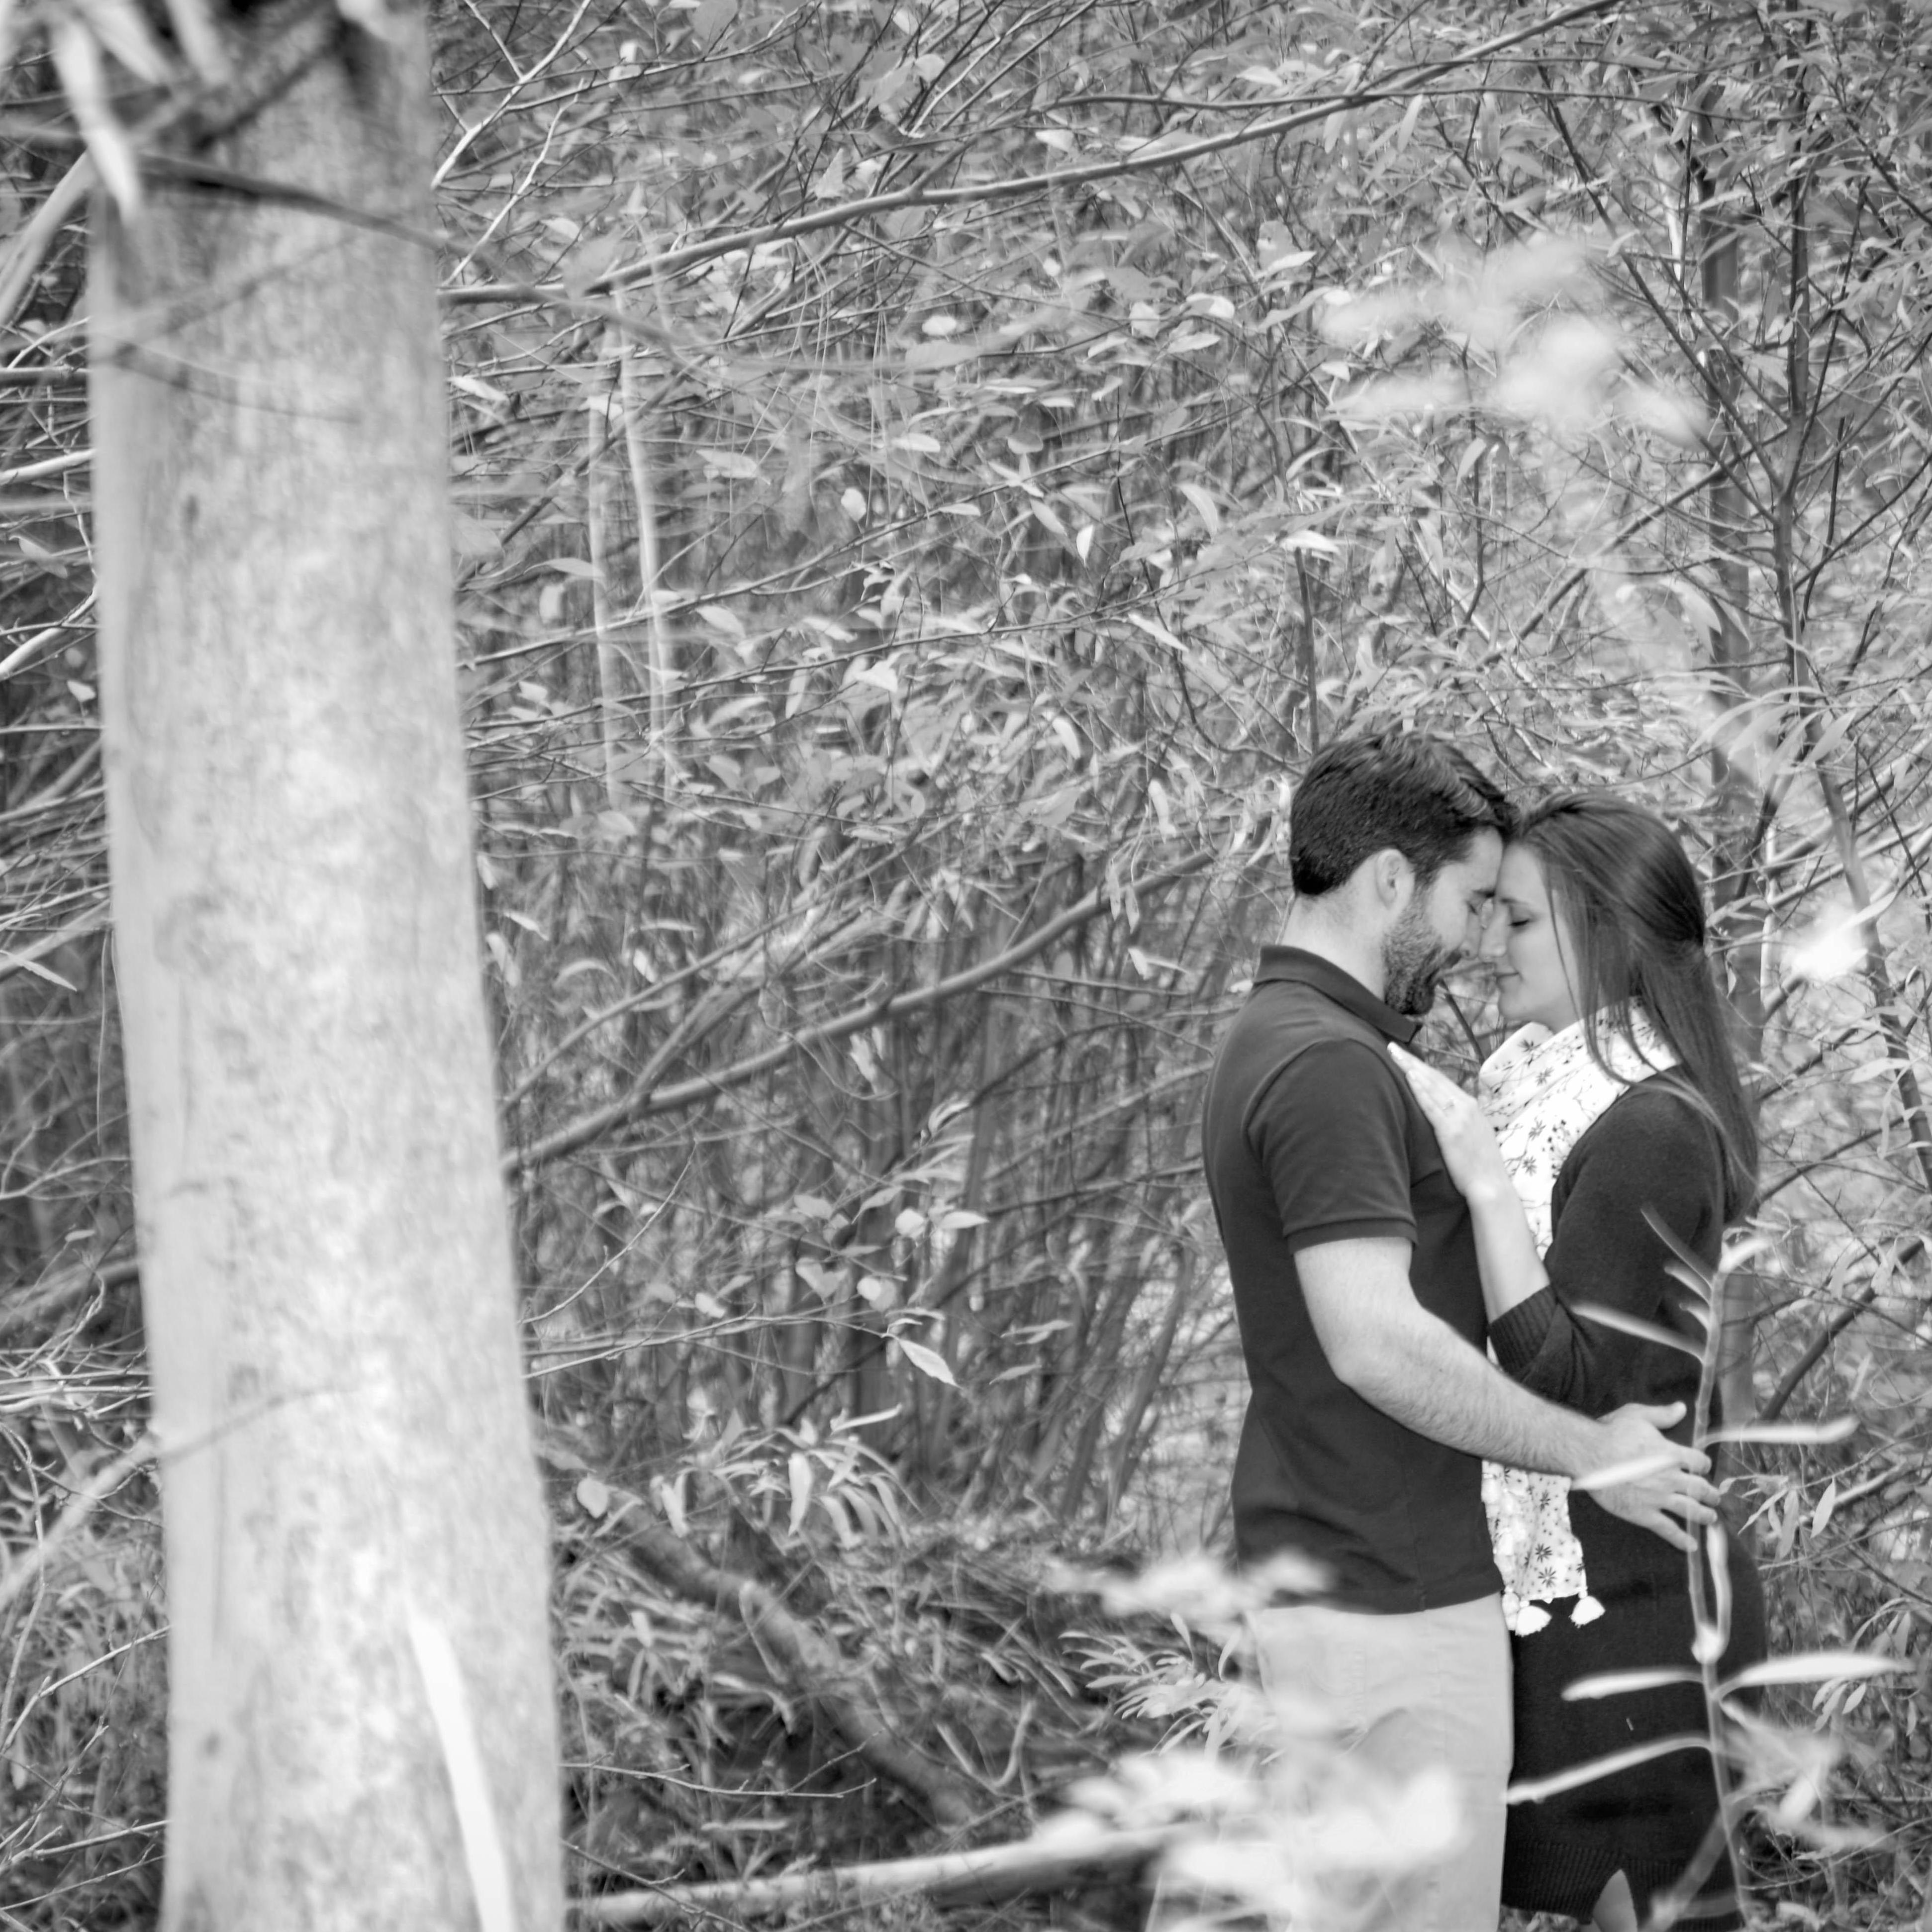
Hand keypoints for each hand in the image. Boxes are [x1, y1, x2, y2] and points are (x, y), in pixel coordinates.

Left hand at [1387, 1043, 1511, 1200]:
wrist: (1491, 1186)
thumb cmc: (1480, 1166)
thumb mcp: (1474, 1135)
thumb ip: (1460, 1121)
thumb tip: (1443, 1113)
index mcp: (1471, 1106)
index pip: (1442, 1080)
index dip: (1422, 1067)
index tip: (1405, 1056)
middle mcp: (1466, 1106)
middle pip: (1433, 1078)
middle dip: (1411, 1061)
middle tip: (1392, 1047)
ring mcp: (1459, 1117)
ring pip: (1430, 1086)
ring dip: (1410, 1069)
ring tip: (1393, 1055)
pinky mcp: (1450, 1130)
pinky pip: (1431, 1106)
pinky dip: (1419, 1089)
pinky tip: (1407, 1077)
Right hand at [1572, 1401, 1717, 1553]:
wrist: (1588, 1454)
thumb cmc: (1610, 1432)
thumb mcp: (1636, 1415)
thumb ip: (1661, 1414)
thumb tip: (1682, 1408)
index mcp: (1672, 1454)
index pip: (1699, 1462)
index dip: (1703, 1464)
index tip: (1702, 1467)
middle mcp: (1670, 1478)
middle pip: (1700, 1488)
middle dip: (1711, 1494)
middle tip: (1715, 1498)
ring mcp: (1658, 1498)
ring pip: (1690, 1510)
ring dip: (1704, 1516)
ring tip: (1710, 1519)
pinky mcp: (1644, 1514)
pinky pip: (1668, 1529)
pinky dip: (1681, 1539)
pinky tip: (1691, 1545)